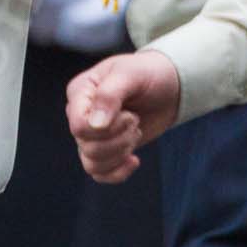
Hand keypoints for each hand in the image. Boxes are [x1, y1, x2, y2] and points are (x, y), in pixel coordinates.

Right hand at [65, 50, 180, 183]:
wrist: (168, 85)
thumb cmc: (147, 73)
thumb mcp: (130, 74)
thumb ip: (109, 95)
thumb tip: (95, 125)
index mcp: (80, 93)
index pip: (78, 126)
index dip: (106, 129)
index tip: (128, 114)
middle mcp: (81, 115)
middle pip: (87, 147)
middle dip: (119, 140)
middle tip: (135, 120)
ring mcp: (93, 134)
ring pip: (91, 163)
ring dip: (120, 154)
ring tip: (135, 134)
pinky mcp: (107, 149)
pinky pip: (99, 173)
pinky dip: (118, 173)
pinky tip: (134, 160)